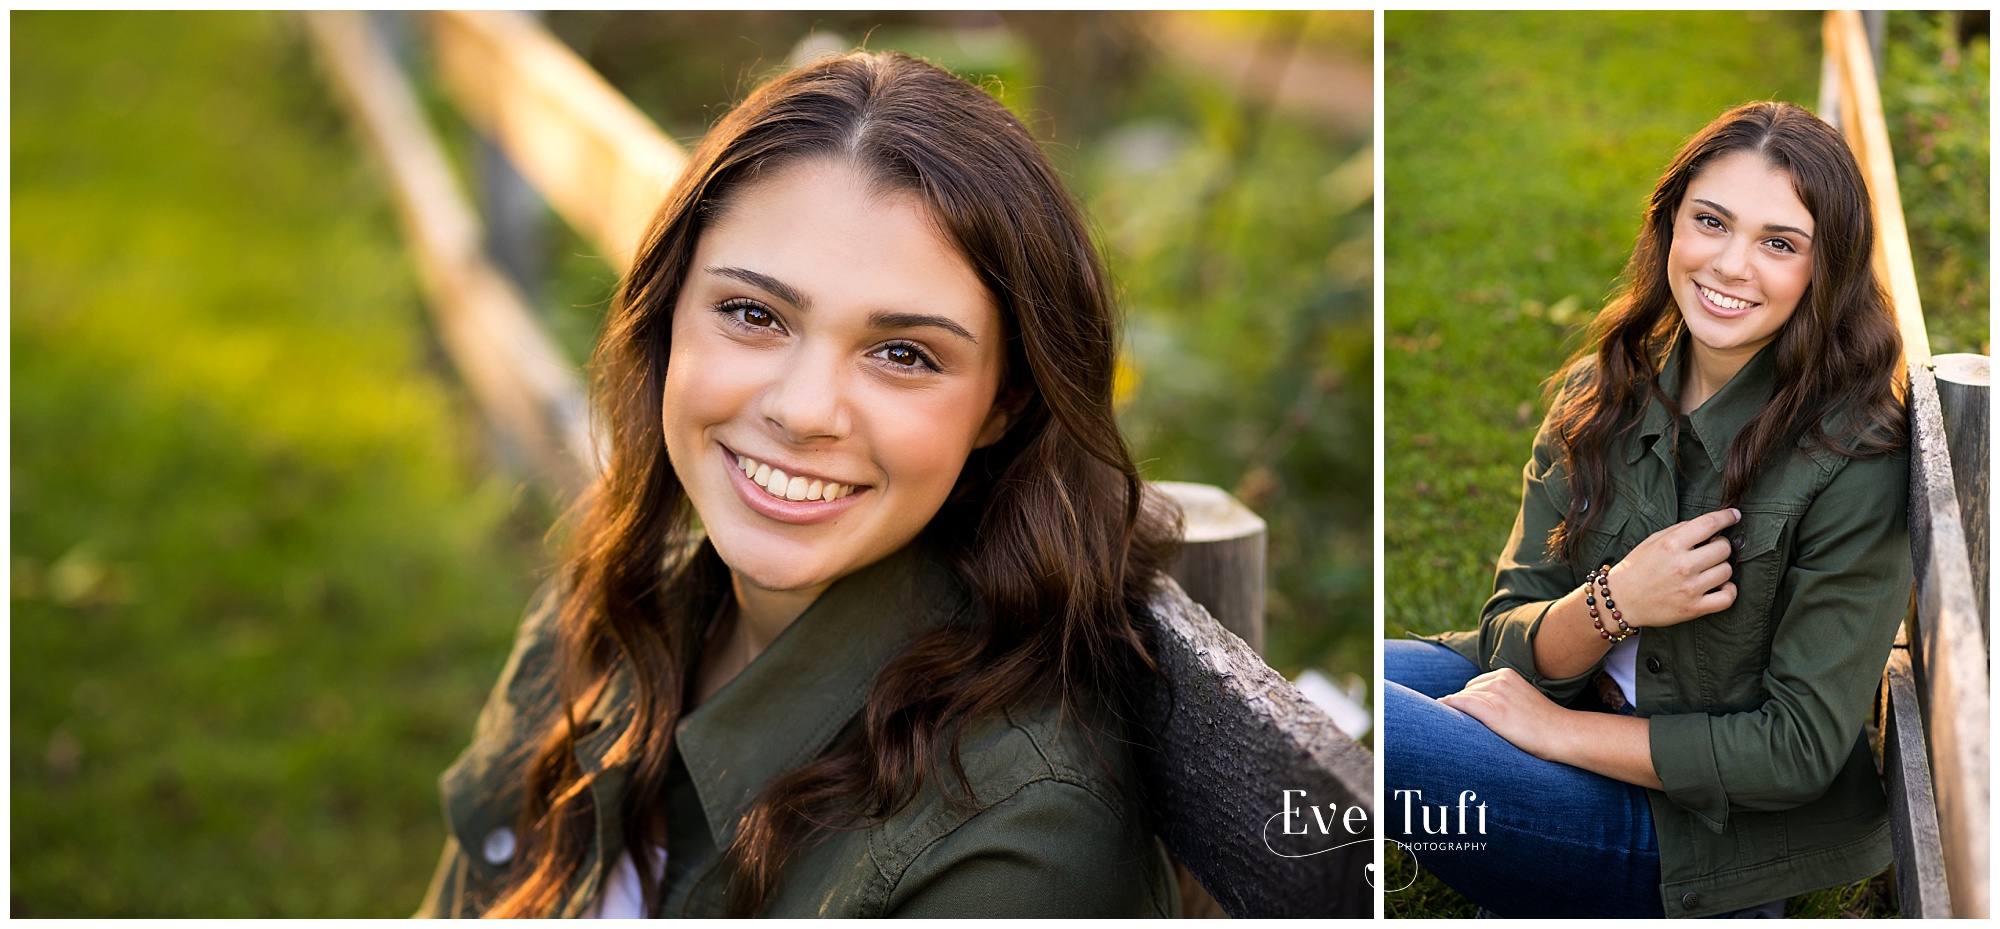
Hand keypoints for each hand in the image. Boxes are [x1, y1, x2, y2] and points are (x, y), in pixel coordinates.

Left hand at [1437, 667, 1570, 760]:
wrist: (1562, 734)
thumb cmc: (1543, 723)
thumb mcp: (1521, 698)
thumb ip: (1502, 695)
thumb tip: (1473, 703)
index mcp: (1506, 674)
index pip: (1475, 685)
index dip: (1469, 701)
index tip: (1465, 714)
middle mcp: (1500, 680)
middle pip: (1467, 691)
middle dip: (1463, 706)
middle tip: (1462, 723)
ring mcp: (1497, 695)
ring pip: (1463, 699)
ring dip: (1456, 710)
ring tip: (1451, 725)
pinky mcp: (1495, 712)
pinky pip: (1463, 705)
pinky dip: (1450, 707)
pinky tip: (1442, 708)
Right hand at [1604, 507, 1740, 629]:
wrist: (1620, 600)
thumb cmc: (1636, 568)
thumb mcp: (1652, 541)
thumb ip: (1679, 531)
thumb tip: (1708, 526)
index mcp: (1671, 545)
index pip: (1710, 524)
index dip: (1727, 517)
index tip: (1734, 515)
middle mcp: (1682, 565)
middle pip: (1723, 548)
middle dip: (1720, 545)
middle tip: (1710, 550)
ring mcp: (1690, 588)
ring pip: (1727, 570)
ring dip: (1721, 568)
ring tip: (1709, 569)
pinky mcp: (1694, 608)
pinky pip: (1727, 597)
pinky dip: (1729, 590)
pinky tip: (1720, 586)